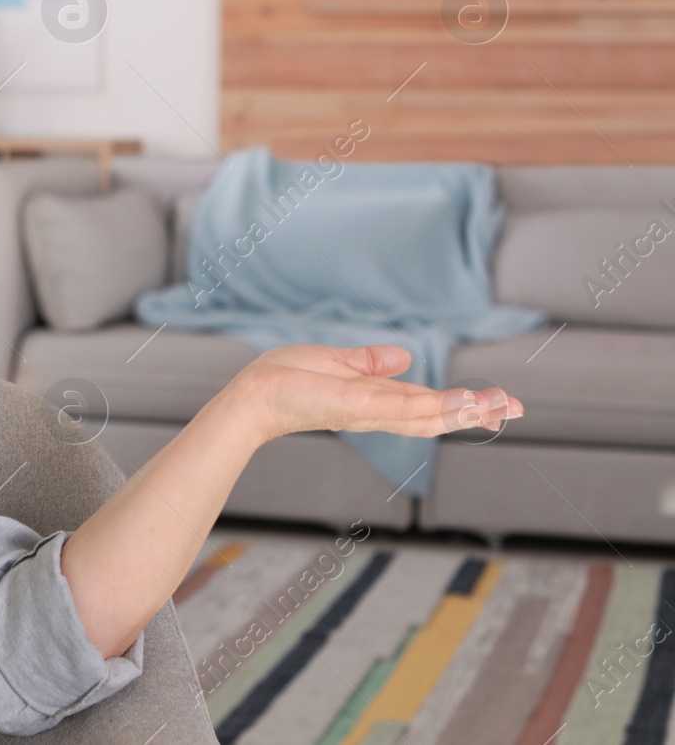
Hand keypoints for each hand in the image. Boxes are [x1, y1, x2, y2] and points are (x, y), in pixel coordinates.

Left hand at [219, 343, 522, 445]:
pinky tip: (464, 403)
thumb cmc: (285, 381)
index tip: (498, 403)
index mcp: (376, 400)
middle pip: (438, 414)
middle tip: (517, 409)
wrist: (253, 395)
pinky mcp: (357, 404)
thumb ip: (370, 362)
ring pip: (429, 413)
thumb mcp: (335, 362)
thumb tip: (405, 357)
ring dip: (468, 410)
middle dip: (477, 413)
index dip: (462, 405)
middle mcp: (378, 411)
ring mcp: (370, 410)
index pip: (428, 404)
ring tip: (505, 406)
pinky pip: (403, 405)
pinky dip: (436, 406)